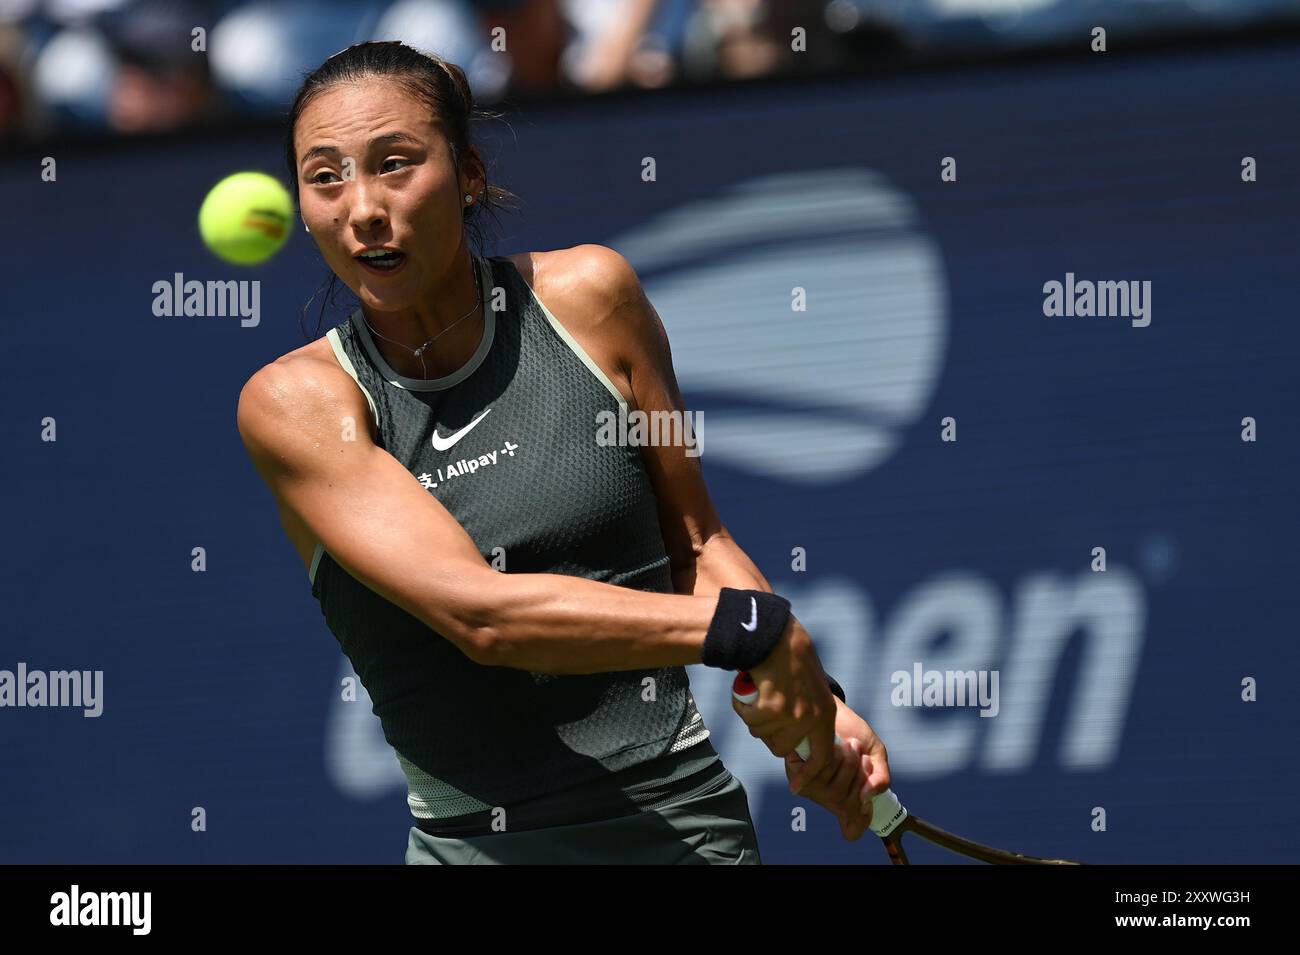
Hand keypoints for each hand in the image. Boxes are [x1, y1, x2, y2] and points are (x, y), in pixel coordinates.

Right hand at [732, 615, 836, 781]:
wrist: (776, 636)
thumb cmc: (790, 657)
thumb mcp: (811, 687)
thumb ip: (807, 712)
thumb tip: (794, 740)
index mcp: (825, 714)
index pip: (821, 756)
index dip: (808, 772)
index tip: (798, 786)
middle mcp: (811, 718)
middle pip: (783, 747)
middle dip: (769, 734)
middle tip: (765, 711)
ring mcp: (791, 715)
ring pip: (763, 734)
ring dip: (755, 718)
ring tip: (760, 694)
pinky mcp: (771, 709)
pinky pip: (750, 720)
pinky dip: (743, 708)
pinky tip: (750, 689)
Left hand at [785, 700, 891, 840]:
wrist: (832, 707)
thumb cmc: (852, 733)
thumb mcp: (876, 754)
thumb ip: (881, 778)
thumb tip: (866, 798)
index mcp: (847, 796)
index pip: (852, 827)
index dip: (858, 823)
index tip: (866, 808)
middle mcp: (827, 797)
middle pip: (847, 805)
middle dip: (859, 776)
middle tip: (861, 755)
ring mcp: (811, 786)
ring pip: (834, 792)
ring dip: (849, 764)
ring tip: (850, 745)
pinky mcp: (796, 770)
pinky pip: (820, 775)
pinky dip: (834, 758)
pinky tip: (837, 745)